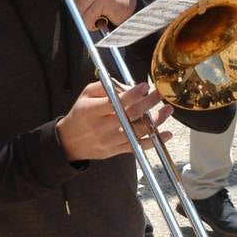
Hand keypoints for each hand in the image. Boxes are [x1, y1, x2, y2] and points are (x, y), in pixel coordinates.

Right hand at [56, 81, 172, 161]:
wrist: (70, 142)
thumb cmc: (80, 115)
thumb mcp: (85, 95)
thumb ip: (105, 87)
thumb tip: (128, 86)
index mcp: (92, 111)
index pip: (115, 102)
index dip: (132, 94)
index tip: (144, 86)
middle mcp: (101, 127)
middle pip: (130, 115)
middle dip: (148, 103)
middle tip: (159, 94)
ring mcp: (110, 141)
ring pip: (137, 132)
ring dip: (156, 121)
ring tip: (167, 110)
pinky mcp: (116, 151)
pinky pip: (138, 146)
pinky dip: (154, 140)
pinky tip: (165, 134)